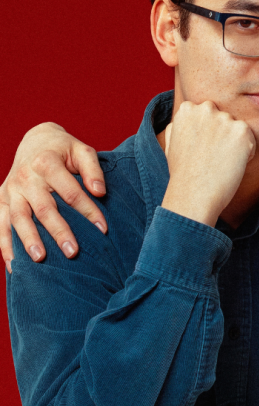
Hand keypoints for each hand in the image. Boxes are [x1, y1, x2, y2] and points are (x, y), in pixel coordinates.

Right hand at [1, 123, 107, 271]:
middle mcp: (25, 177)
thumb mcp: (82, 151)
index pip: (70, 192)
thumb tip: (100, 193)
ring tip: (40, 259)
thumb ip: (93, 170)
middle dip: (59, 231)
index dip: (87, 210)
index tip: (102, 228)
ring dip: (28, 240)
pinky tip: (14, 265)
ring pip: (18, 218)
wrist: (35, 141)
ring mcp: (10, 190)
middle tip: (73, 252)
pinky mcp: (1, 199)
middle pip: (43, 208)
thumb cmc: (64, 150)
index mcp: (46, 162)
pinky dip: (5, 245)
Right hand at [161, 101, 255, 226]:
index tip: (201, 150)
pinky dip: (246, 153)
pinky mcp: (241, 131)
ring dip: (234, 144)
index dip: (207, 134)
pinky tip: (230, 165)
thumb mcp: (171, 141)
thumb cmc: (183, 173)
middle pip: (225, 118)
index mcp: (187, 108)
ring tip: (220, 162)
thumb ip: (181, 123)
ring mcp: (224, 119)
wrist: (194, 194)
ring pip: (238, 129)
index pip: (208, 112)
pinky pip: (250, 139)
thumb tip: (190, 110)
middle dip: (223, 135)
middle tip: (212, 158)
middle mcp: (206, 109)